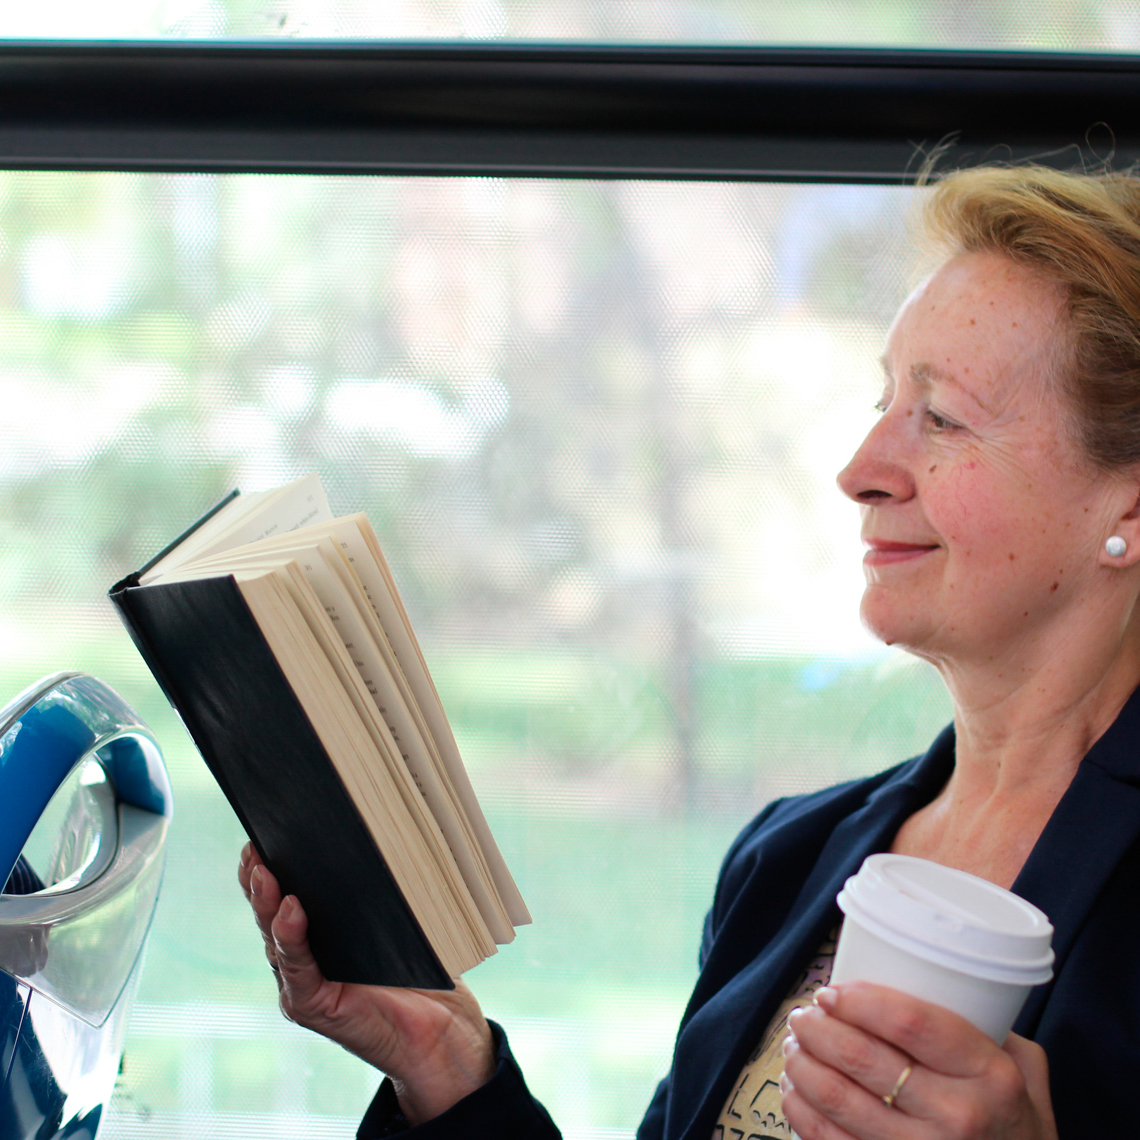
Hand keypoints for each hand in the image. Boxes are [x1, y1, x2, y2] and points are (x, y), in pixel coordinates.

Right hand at [237, 842, 494, 1124]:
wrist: (441, 1033)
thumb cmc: (423, 971)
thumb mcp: (399, 920)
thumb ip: (379, 889)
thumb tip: (377, 835)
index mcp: (320, 932)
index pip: (287, 892)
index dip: (271, 862)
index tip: (264, 829)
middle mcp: (302, 956)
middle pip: (270, 910)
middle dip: (259, 876)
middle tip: (255, 844)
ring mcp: (302, 982)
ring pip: (276, 936)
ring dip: (266, 902)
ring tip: (264, 870)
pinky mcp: (312, 1005)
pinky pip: (297, 968)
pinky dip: (291, 938)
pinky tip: (291, 911)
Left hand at [781, 982, 1056, 1138]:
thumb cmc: (1018, 1122)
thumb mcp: (1024, 1067)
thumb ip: (987, 1023)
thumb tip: (922, 975)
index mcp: (991, 1075)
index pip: (908, 1022)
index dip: (857, 1000)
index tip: (831, 992)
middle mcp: (958, 1117)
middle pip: (861, 1057)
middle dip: (817, 1028)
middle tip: (804, 1015)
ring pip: (836, 1098)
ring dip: (801, 1064)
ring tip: (795, 1046)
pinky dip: (801, 1109)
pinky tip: (797, 1089)